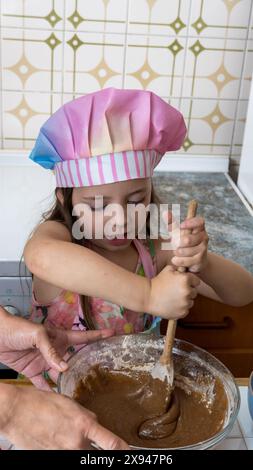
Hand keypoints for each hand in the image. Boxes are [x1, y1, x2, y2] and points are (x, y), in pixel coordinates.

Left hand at [0, 307, 113, 389]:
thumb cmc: (18, 327)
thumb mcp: (37, 334)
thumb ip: (51, 351)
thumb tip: (65, 367)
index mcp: (58, 337)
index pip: (82, 336)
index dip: (97, 334)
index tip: (112, 333)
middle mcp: (54, 350)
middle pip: (73, 358)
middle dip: (86, 363)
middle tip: (100, 371)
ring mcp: (44, 361)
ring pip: (60, 374)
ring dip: (68, 381)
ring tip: (81, 391)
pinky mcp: (32, 371)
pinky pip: (43, 384)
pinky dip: (49, 391)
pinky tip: (57, 400)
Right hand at [0, 384, 128, 449]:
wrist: (16, 412)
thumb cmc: (40, 402)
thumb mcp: (69, 404)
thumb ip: (86, 417)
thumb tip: (95, 426)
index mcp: (84, 424)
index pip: (112, 444)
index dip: (125, 452)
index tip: (131, 454)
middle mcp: (76, 443)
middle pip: (95, 451)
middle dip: (93, 444)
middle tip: (80, 433)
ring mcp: (63, 454)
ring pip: (80, 453)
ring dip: (78, 446)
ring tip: (63, 432)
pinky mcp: (52, 458)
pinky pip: (65, 454)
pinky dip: (64, 448)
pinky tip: (54, 436)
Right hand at [147, 265, 199, 319]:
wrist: (147, 296)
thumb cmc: (157, 282)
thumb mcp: (168, 270)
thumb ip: (180, 269)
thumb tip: (187, 270)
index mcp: (186, 280)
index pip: (197, 281)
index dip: (190, 282)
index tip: (182, 283)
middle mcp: (188, 291)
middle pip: (194, 292)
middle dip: (187, 291)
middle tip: (176, 291)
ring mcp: (185, 303)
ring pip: (191, 302)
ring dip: (184, 300)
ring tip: (173, 298)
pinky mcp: (182, 313)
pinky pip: (186, 310)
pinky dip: (180, 308)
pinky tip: (172, 305)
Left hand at [171, 216, 208, 272]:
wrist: (195, 261)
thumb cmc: (184, 243)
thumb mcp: (177, 232)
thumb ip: (171, 223)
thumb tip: (165, 213)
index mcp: (200, 228)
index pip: (200, 221)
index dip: (191, 223)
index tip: (181, 226)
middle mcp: (204, 237)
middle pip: (188, 239)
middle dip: (177, 243)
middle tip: (174, 245)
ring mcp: (204, 249)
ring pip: (186, 250)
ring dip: (177, 252)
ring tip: (176, 252)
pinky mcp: (201, 260)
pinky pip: (187, 260)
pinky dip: (178, 260)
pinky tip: (175, 260)